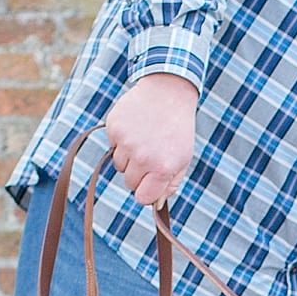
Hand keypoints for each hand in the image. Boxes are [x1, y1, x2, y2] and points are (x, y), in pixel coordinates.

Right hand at [100, 72, 198, 205]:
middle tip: (151, 155)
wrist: (167, 92)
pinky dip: (122, 141)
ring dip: (129, 158)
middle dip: (138, 174)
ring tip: (144, 139)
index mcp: (162, 168)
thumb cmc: (177, 129)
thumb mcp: (183, 158)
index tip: (150, 183)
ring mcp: (126, 142)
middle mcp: (142, 157)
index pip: (142, 197)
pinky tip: (136, 128)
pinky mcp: (114, 128)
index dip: (146, 192)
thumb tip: (156, 204)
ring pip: (119, 166)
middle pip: (129, 183)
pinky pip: (113, 146)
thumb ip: (170, 183)